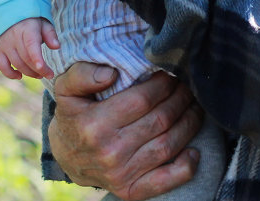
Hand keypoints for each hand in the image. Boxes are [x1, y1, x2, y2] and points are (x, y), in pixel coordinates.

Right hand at [0, 17, 59, 80]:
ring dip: (28, 73)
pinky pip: (2, 66)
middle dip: (38, 70)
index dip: (37, 59)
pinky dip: (10, 74)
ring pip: (16, 63)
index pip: (31, 45)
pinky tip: (19, 76)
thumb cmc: (30, 20)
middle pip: (26, 58)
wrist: (9, 12)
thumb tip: (56, 46)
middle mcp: (13, 36)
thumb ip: (50, 34)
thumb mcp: (43, 23)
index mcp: (27, 28)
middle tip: (48, 74)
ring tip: (38, 75)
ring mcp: (4, 44)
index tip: (45, 70)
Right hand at [49, 63, 203, 199]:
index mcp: (95, 124)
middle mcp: (110, 151)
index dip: (163, 83)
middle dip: (180, 98)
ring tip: (194, 105)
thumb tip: (111, 73)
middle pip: (160, 120)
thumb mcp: (65, 89)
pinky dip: (185, 168)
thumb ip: (82, 74)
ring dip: (189, 123)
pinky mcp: (130, 190)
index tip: (170, 72)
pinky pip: (166, 181)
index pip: (143, 99)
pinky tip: (194, 150)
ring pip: (168, 145)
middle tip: (186, 85)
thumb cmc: (72, 116)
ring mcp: (121, 174)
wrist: (65, 156)